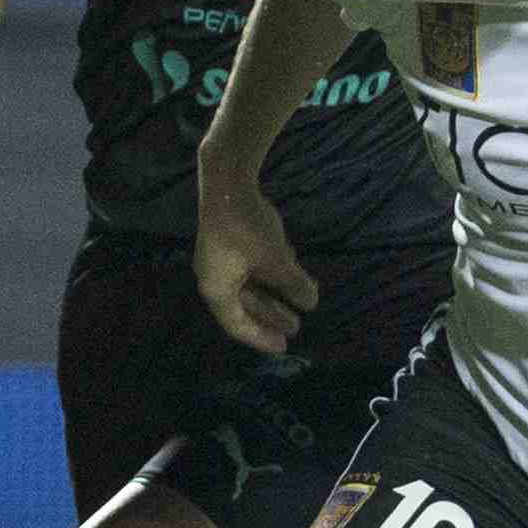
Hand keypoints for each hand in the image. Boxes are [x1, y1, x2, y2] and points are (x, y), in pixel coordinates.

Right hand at [196, 176, 319, 357]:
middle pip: (245, 307)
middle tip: (296, 328)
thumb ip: (293, 285)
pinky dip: (272, 274)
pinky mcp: (230, 244)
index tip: (284, 346)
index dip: (261, 338)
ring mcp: (222, 260)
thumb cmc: (247, 228)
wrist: (228, 181)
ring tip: (302, 301)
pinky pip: (251, 268)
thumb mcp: (276, 261)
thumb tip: (311, 303)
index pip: (238, 325)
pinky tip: (294, 271)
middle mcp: (216, 279)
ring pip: (251, 287)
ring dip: (276, 295)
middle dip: (272, 317)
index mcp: (218, 290)